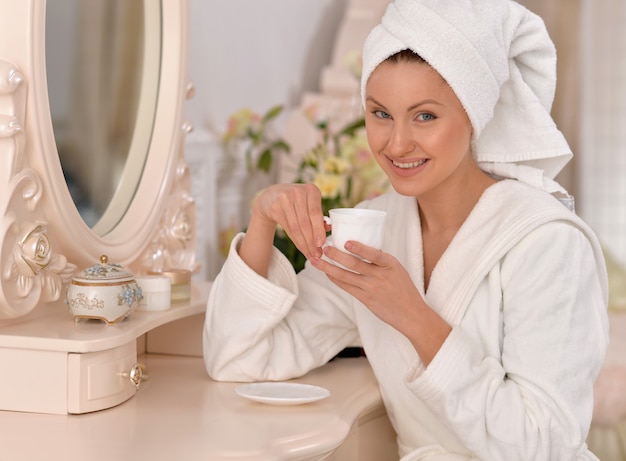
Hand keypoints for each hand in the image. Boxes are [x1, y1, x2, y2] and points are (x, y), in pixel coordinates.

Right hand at [252, 183, 328, 259]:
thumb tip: (329, 229)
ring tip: (311, 254)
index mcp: (311, 190)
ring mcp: (284, 199)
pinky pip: (288, 229)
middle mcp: (297, 192)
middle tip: (317, 253)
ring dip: (304, 243)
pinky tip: (301, 248)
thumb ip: (319, 215)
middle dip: (311, 241)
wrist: (273, 196)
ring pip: (296, 228)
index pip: (315, 213)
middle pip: (305, 222)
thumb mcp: (310, 202)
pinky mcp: (275, 208)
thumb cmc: (298, 201)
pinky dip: (296, 240)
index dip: (318, 230)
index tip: (321, 244)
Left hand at [310, 240, 450, 364]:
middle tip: (324, 248)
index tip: (346, 242)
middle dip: (336, 255)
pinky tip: (327, 274)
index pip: (374, 253)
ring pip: (345, 276)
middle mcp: (380, 276)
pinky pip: (346, 287)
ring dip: (328, 268)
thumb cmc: (404, 289)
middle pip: (354, 264)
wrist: (411, 313)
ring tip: (317, 261)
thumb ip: (381, 261)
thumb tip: (362, 249)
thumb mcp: (397, 269)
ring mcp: (371, 288)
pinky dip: (335, 279)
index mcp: (390, 264)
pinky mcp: (365, 299)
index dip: (359, 248)